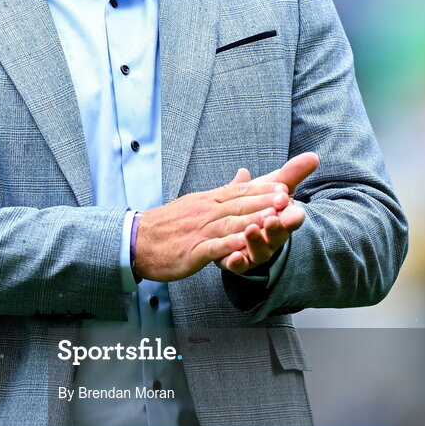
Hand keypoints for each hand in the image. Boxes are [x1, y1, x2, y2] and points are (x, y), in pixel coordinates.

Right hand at [133, 180, 290, 282]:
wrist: (138, 240)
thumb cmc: (169, 224)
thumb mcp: (198, 202)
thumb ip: (224, 190)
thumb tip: (245, 174)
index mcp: (209, 200)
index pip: (239, 192)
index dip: (262, 190)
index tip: (284, 187)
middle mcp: (205, 212)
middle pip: (238, 205)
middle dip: (263, 202)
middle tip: (286, 198)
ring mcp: (199, 231)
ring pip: (229, 224)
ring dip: (251, 221)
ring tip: (272, 219)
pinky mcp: (192, 250)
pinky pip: (212, 247)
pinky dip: (228, 246)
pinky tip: (242, 246)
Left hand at [218, 153, 318, 274]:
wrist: (234, 226)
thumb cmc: (259, 205)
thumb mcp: (274, 187)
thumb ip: (291, 174)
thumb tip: (313, 156)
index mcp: (281, 221)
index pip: (290, 219)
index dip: (292, 217)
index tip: (295, 212)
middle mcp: (270, 239)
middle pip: (277, 236)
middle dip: (276, 228)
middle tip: (272, 219)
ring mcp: (254, 253)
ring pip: (259, 252)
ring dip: (256, 242)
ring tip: (250, 230)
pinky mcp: (236, 262)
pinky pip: (238, 266)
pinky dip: (238, 262)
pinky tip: (234, 257)